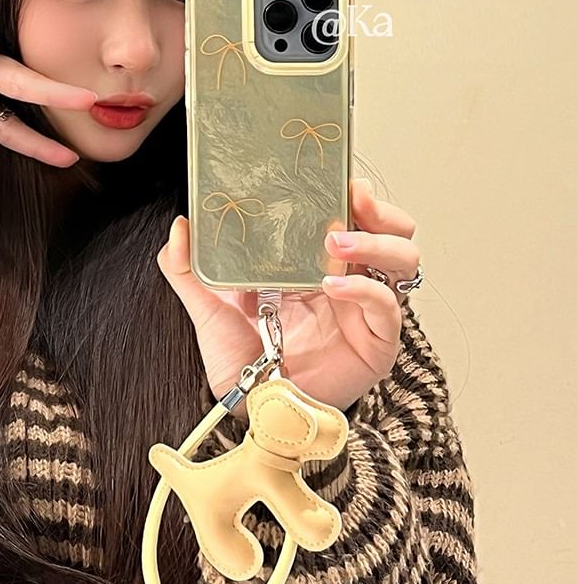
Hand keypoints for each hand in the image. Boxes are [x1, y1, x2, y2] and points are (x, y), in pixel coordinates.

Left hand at [156, 178, 419, 417]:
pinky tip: (333, 284)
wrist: (251, 406)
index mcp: (320, 264)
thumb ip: (189, 268)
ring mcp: (366, 309)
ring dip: (376, 241)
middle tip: (351, 200)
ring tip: (337, 241)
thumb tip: (179, 228)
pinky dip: (366, 288)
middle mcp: (351, 280)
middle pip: (395, 231)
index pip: (355, 217)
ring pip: (404, 260)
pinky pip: (388, 306)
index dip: (355, 195)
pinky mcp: (376, 341)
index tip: (337, 177)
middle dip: (379, 210)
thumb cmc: (241, 357)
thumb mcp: (209, 305)